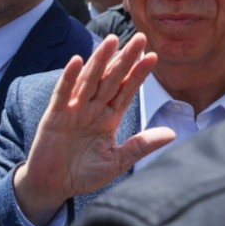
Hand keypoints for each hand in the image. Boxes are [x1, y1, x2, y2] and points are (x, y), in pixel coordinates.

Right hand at [14, 34, 174, 225]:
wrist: (52, 187)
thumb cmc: (82, 174)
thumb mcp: (117, 161)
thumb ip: (140, 145)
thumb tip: (172, 134)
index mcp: (107, 118)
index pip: (126, 91)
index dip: (139, 74)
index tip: (154, 56)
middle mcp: (91, 109)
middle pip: (111, 79)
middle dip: (125, 59)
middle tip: (140, 38)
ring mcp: (72, 110)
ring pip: (89, 80)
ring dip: (99, 60)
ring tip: (112, 40)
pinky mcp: (54, 117)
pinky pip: (62, 94)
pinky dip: (68, 78)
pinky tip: (76, 61)